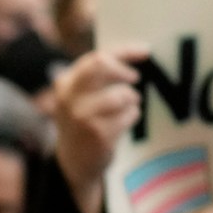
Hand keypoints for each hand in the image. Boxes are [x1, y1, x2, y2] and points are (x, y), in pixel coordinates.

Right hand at [49, 45, 146, 212]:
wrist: (74, 162)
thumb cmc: (84, 122)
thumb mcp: (80, 96)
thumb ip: (98, 75)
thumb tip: (137, 51)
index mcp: (65, 83)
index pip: (96, 57)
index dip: (125, 51)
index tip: (146, 50)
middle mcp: (69, 97)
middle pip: (102, 66)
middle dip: (124, 70)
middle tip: (134, 78)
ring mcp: (83, 116)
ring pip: (121, 94)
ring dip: (131, 100)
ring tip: (125, 109)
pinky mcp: (98, 133)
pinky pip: (129, 115)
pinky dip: (131, 117)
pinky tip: (122, 124)